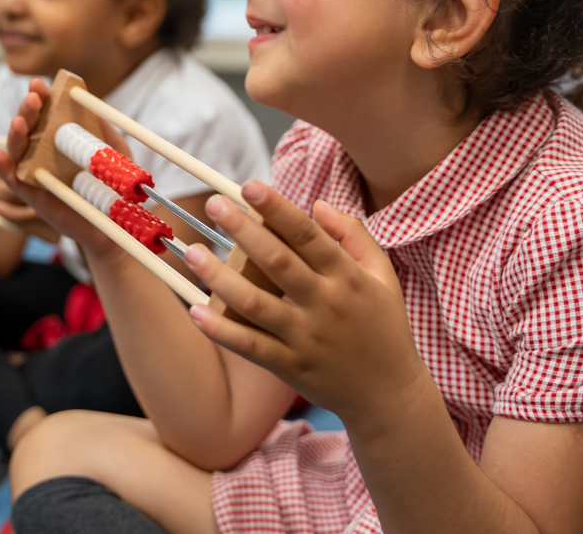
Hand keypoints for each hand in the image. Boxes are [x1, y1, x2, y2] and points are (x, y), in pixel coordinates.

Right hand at [0, 77, 128, 256]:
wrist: (114, 221)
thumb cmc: (113, 185)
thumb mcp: (115, 155)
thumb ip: (106, 133)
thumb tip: (96, 108)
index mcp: (60, 137)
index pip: (45, 113)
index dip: (40, 97)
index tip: (39, 84)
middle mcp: (44, 151)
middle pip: (28, 127)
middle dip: (28, 110)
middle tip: (33, 98)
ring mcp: (36, 172)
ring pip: (17, 150)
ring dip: (15, 134)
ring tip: (19, 121)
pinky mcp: (33, 195)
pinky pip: (14, 180)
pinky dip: (3, 168)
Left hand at [184, 182, 428, 434]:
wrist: (390, 396)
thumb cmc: (384, 328)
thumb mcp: (384, 276)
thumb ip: (355, 236)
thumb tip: (318, 205)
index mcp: (347, 277)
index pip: (308, 235)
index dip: (278, 208)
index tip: (249, 185)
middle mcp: (325, 304)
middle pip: (277, 261)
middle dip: (243, 230)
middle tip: (214, 205)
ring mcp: (305, 337)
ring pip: (255, 303)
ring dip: (219, 277)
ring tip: (192, 252)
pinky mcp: (290, 366)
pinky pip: (250, 346)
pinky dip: (221, 330)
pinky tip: (195, 310)